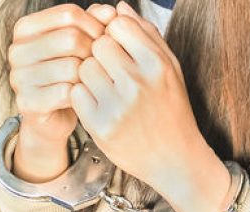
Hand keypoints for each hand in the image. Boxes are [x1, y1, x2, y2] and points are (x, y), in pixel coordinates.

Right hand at [6, 5, 104, 181]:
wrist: (53, 117)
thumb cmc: (68, 75)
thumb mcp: (81, 43)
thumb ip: (94, 22)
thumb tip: (110, 12)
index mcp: (25, 28)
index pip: (69, 14)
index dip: (95, 26)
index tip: (104, 41)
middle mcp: (16, 50)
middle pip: (71, 38)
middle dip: (94, 52)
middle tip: (101, 65)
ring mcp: (19, 77)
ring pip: (72, 67)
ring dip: (89, 76)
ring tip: (91, 82)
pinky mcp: (27, 102)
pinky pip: (67, 92)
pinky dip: (82, 95)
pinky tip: (83, 97)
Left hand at [72, 2, 231, 211]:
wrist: (174, 159)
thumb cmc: (171, 108)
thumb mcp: (169, 68)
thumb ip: (145, 34)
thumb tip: (117, 7)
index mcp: (156, 64)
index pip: (117, 25)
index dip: (113, 34)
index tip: (118, 48)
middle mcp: (138, 83)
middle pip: (97, 44)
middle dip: (99, 54)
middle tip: (110, 71)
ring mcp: (117, 106)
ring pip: (83, 67)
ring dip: (88, 75)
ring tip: (105, 89)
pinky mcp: (100, 126)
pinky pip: (75, 93)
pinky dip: (82, 96)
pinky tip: (98, 104)